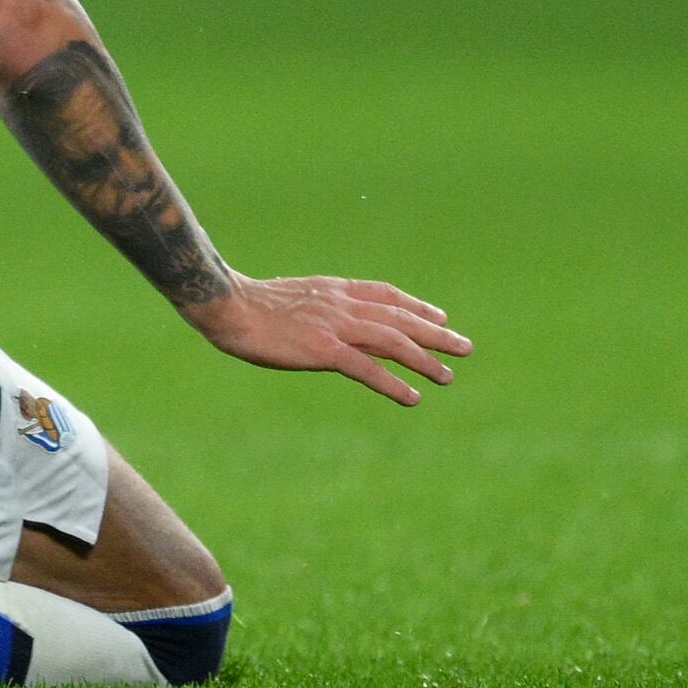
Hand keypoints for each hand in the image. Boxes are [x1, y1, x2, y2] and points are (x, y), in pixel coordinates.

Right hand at [188, 272, 469, 404]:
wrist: (222, 303)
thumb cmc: (243, 302)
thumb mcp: (288, 299)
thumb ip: (315, 309)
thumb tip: (328, 323)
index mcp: (330, 289)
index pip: (385, 294)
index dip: (415, 306)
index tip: (438, 316)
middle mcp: (340, 305)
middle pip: (399, 318)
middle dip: (435, 333)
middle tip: (464, 347)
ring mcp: (333, 326)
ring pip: (393, 342)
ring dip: (424, 360)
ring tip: (448, 376)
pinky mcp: (323, 349)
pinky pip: (368, 368)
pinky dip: (394, 383)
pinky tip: (412, 397)